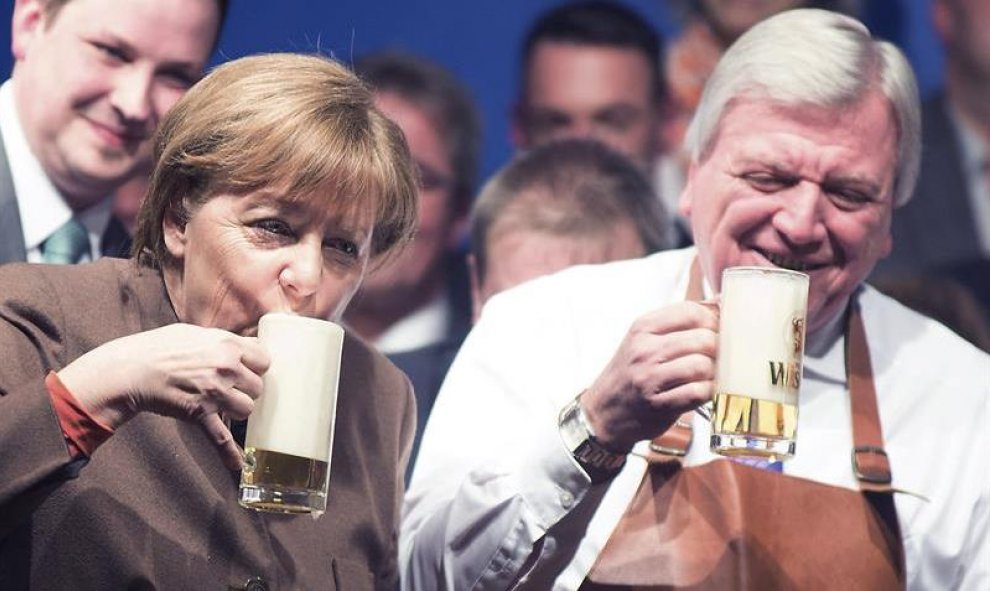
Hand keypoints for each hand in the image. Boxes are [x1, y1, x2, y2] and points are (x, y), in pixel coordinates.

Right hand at [57, 324, 269, 468]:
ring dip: (237, 409)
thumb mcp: (197, 334)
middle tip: (229, 386)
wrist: (130, 370)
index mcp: (227, 344)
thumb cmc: (161, 348)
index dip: (256, 367)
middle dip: (245, 388)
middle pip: (258, 386)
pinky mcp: (200, 413)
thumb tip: (249, 345)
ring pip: (247, 408)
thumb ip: (226, 341)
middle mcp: (226, 367)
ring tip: (221, 403)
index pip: (264, 360)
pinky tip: (239, 465)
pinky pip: (221, 436)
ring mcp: (214, 392)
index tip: (247, 370)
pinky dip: (230, 453)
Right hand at [581, 301, 717, 452]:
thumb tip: (720, 303)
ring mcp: (650, 378)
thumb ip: (680, 321)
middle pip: (703, 339)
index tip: (719, 329)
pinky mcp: (659, 405)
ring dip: (714, 372)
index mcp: (643, 328)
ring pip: (702, 366)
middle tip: (718, 356)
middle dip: (720, 348)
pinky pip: (698, 392)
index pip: (690, 311)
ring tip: (710, 375)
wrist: (604, 411)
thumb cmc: (631, 373)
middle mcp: (645, 350)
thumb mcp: (645, 340)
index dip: (713, 319)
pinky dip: (708, 392)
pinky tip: (703, 391)